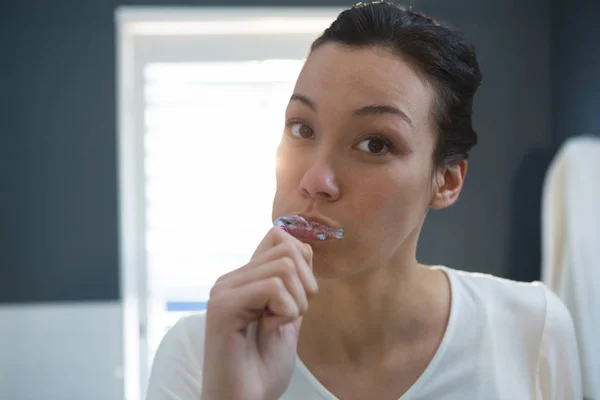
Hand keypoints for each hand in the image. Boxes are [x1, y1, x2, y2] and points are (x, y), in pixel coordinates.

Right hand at [201, 226, 316, 399]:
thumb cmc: (262, 367)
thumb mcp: (288, 316)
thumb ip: (293, 285)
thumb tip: (305, 248)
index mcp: (245, 279)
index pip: (279, 235)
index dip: (303, 260)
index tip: (298, 297)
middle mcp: (231, 279)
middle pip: (288, 248)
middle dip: (306, 285)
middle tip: (291, 315)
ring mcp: (225, 290)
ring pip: (284, 266)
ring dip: (297, 301)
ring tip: (278, 324)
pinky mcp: (224, 306)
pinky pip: (273, 287)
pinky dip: (286, 312)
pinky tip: (269, 329)